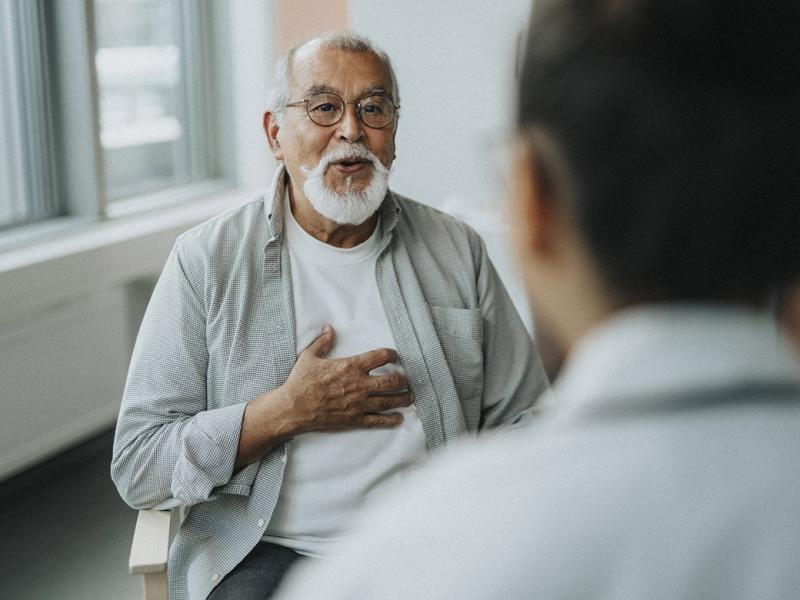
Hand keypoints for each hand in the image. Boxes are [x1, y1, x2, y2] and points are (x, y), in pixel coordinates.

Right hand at [235, 325, 411, 468]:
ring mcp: (359, 403)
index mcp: (350, 366)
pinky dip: (391, 419)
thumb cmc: (300, 382)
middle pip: (392, 381)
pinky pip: (378, 420)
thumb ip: (322, 342)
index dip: (391, 355)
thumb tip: (328, 328)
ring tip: (408, 397)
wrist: (293, 408)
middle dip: (402, 380)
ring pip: (389, 401)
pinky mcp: (355, 419)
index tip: (394, 356)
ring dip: (402, 399)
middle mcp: (360, 384)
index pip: (380, 357)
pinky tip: (398, 418)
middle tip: (405, 379)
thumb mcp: (309, 356)